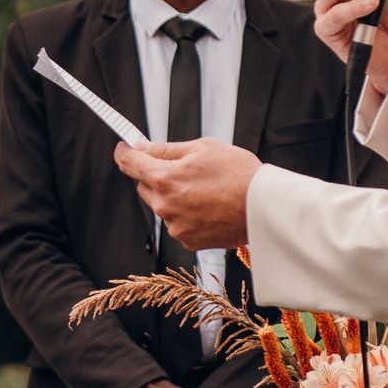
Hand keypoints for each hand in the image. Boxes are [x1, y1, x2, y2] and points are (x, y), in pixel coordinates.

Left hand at [113, 138, 259, 250]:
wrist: (263, 207)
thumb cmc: (239, 174)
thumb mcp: (203, 148)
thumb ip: (167, 149)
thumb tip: (142, 148)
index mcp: (165, 178)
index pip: (128, 163)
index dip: (124, 152)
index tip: (124, 148)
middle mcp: (165, 205)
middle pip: (143, 186)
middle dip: (154, 175)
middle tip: (180, 168)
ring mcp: (175, 225)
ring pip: (160, 205)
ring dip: (171, 196)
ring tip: (202, 189)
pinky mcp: (187, 240)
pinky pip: (176, 222)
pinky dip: (185, 213)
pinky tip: (206, 205)